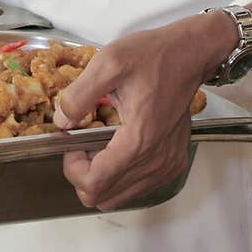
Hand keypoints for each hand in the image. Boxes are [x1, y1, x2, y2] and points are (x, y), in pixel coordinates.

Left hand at [52, 17, 214, 211]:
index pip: (94, 185)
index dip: (72, 168)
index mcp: (139, 140)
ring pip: (119, 197)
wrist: (190, 53)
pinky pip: (137, 188)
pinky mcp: (173, 164)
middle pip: (103, 197)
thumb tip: (61, 122)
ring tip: (100, 143)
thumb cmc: (152, 56)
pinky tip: (118, 147)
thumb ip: (78, 96)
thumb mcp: (107, 64)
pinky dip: (120, 176)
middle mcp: (156, 161)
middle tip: (83, 142)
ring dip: (102, 177)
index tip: (72, 142)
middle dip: (84, 173)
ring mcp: (168, 166)